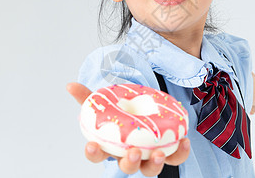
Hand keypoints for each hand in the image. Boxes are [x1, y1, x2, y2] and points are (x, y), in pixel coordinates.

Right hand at [66, 82, 189, 176]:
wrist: (144, 111)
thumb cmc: (122, 113)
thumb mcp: (106, 103)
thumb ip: (90, 97)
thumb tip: (70, 85)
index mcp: (112, 146)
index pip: (98, 154)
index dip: (93, 153)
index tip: (91, 145)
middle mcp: (129, 155)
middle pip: (127, 167)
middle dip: (129, 163)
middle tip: (132, 152)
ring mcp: (148, 156)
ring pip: (150, 169)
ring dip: (154, 164)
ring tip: (159, 153)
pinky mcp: (167, 152)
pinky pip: (174, 158)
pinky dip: (180, 153)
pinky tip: (184, 141)